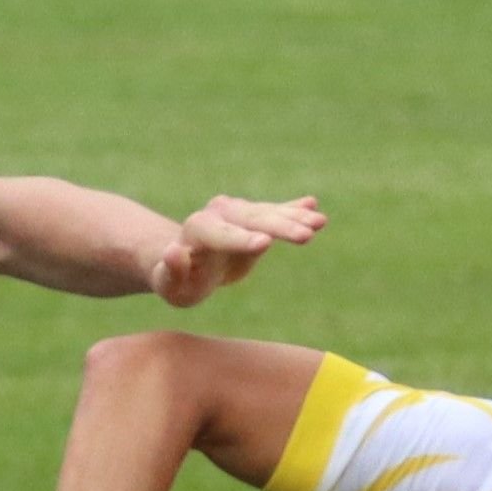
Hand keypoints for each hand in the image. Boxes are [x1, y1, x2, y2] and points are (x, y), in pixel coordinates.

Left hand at [149, 195, 325, 307]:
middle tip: (306, 235)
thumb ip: (172, 272)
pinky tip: (312, 204)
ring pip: (268, 213)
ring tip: (320, 222)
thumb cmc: (178, 282)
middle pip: (252, 219)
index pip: (222, 234)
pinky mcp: (255, 217)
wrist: (189, 263)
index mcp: (198, 231)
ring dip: (295, 217)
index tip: (265, 244)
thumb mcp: (170, 286)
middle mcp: (219, 213)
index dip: (242, 239)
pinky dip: (294, 209)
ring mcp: (239, 211)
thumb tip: (173, 252)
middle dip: (279, 226)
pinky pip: (277, 211)